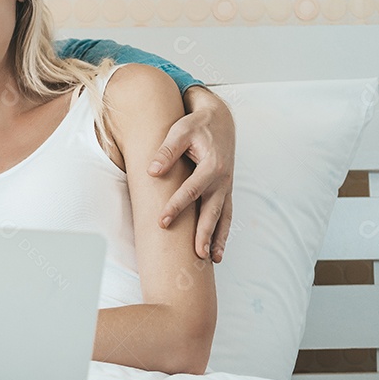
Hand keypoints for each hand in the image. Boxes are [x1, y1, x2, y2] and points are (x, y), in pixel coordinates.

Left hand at [147, 86, 234, 261]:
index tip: (162, 222)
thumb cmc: (196, 125)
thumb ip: (167, 150)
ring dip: (218, 239)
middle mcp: (223, 180)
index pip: (191, 191)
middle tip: (196, 254)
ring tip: (212, 260)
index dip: (176, 207)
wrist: (220, 119)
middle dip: (204, 233)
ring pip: (224, 217)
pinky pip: (227, 216)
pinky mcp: (226, 191)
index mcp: (212, 165)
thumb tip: (152, 171)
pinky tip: (217, 252)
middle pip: (212, 211)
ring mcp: (226, 187)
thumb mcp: (180, 131)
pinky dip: (223, 233)